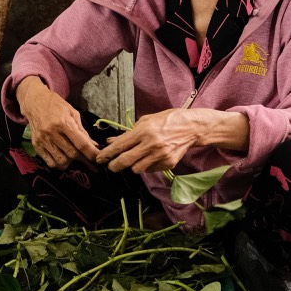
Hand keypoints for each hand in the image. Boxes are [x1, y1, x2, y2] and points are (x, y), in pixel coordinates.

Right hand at [15, 76, 98, 170]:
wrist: (34, 101)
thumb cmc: (56, 105)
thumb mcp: (72, 113)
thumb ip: (82, 131)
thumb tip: (93, 146)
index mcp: (63, 122)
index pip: (81, 143)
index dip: (91, 154)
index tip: (98, 159)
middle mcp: (52, 132)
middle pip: (72, 154)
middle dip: (83, 159)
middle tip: (88, 158)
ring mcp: (43, 140)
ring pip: (61, 161)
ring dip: (71, 162)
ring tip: (73, 156)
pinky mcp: (36, 145)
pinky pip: (50, 162)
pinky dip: (59, 164)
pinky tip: (62, 157)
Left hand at [95, 108, 249, 174]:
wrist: (191, 127)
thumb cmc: (167, 120)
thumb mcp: (145, 121)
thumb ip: (127, 133)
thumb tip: (110, 141)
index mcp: (144, 131)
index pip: (120, 146)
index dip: (106, 154)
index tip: (99, 159)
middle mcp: (152, 144)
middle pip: (125, 161)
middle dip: (114, 166)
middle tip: (110, 166)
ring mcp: (161, 155)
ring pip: (137, 169)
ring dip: (133, 165)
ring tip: (136, 158)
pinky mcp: (168, 163)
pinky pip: (150, 170)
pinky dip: (147, 165)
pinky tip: (151, 157)